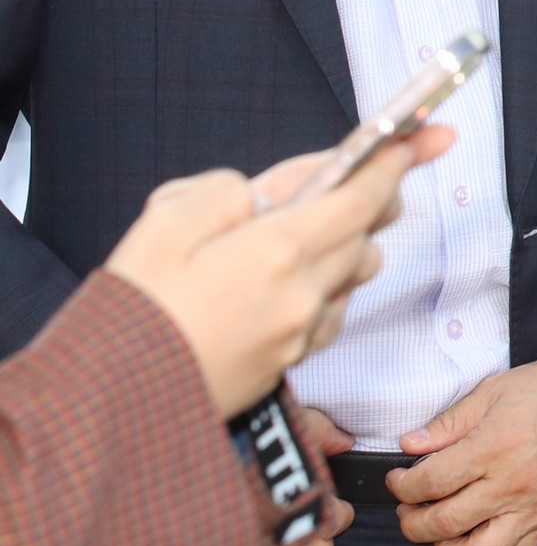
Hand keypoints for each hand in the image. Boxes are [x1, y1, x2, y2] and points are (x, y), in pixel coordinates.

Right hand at [104, 125, 453, 418]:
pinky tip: (284, 283)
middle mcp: (304, 294)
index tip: (421, 138)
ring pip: (354, 274)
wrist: (106, 407)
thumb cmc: (129, 310)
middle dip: (373, 199)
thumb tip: (263, 192)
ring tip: (301, 232)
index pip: (361, 196)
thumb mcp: (163, 222)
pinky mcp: (290, 362)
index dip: (394, 163)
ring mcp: (301, 333)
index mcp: (276, 251)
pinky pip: (331, 313)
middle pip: (367, 233)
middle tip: (368, 173)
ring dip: (346, 245)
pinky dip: (324, 288)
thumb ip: (226, 191)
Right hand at [261, 404, 355, 545]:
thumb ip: (321, 434)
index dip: (339, 512)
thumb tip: (343, 442)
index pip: (339, 522)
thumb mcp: (295, 424)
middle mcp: (288, 535)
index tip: (333, 502)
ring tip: (284, 542)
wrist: (204, 454)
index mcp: (313, 503)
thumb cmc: (254, 439)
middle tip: (309, 525)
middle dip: (317, 543)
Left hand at [391, 357, 536, 545]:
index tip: (399, 479)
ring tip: (438, 534)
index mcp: (492, 448)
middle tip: (409, 508)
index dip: (401, 485)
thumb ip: (449, 422)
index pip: (428, 483)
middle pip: (442, 523)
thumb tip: (411, 445)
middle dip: (412, 521)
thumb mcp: (495, 391)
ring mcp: (535, 507)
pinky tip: (476, 539)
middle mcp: (511, 485)